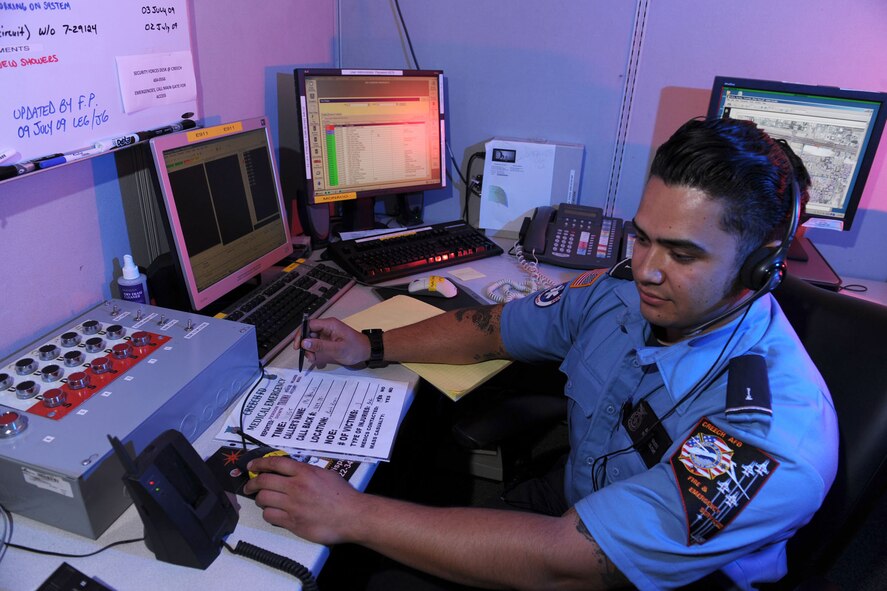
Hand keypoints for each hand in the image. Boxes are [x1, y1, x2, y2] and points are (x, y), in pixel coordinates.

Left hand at [242, 455, 361, 544]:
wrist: (352, 516)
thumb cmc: (342, 495)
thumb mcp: (325, 474)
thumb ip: (307, 472)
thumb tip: (291, 471)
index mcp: (305, 472)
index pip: (275, 464)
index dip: (259, 463)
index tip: (252, 466)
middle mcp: (296, 487)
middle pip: (264, 481)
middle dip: (252, 483)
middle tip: (249, 486)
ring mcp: (293, 506)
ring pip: (263, 499)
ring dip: (260, 499)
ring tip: (263, 500)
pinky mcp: (292, 522)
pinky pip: (270, 516)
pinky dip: (268, 513)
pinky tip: (273, 513)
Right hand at [296, 317, 369, 367]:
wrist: (367, 351)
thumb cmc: (355, 348)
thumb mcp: (337, 349)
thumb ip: (320, 346)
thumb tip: (304, 343)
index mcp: (329, 324)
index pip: (309, 325)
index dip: (301, 334)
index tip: (298, 347)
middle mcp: (327, 327)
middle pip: (308, 333)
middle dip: (305, 345)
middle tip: (308, 356)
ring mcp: (327, 334)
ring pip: (311, 340)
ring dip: (310, 350)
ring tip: (314, 359)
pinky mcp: (328, 341)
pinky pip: (317, 344)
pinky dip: (315, 352)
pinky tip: (317, 359)